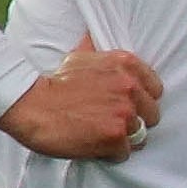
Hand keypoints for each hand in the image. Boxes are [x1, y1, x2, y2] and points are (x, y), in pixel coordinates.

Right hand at [0, 41, 162, 161]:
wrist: (30, 103)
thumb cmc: (53, 82)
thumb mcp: (79, 57)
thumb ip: (96, 50)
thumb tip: (93, 33)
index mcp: (126, 65)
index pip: (155, 90)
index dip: (141, 101)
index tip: (126, 106)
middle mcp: (130, 87)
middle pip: (152, 115)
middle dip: (135, 121)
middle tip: (112, 122)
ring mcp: (125, 113)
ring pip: (140, 136)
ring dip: (123, 139)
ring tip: (101, 135)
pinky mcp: (115, 136)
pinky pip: (125, 153)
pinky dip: (111, 154)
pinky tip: (94, 145)